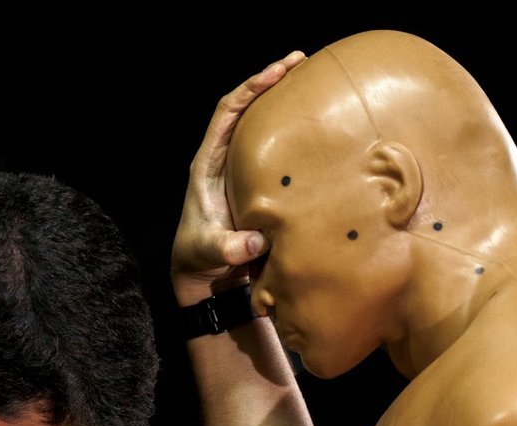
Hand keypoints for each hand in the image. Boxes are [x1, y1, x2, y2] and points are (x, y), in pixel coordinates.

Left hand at [171, 51, 305, 304]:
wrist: (204, 274)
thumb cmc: (201, 260)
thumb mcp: (211, 254)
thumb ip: (229, 249)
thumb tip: (254, 243)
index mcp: (207, 164)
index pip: (226, 113)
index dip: (250, 89)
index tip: (276, 72)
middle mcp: (221, 158)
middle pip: (245, 106)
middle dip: (270, 80)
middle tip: (301, 60)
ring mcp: (238, 167)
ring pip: (259, 122)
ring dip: (282, 99)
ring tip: (311, 77)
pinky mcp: (254, 179)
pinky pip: (274, 147)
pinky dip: (291, 130)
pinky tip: (315, 122)